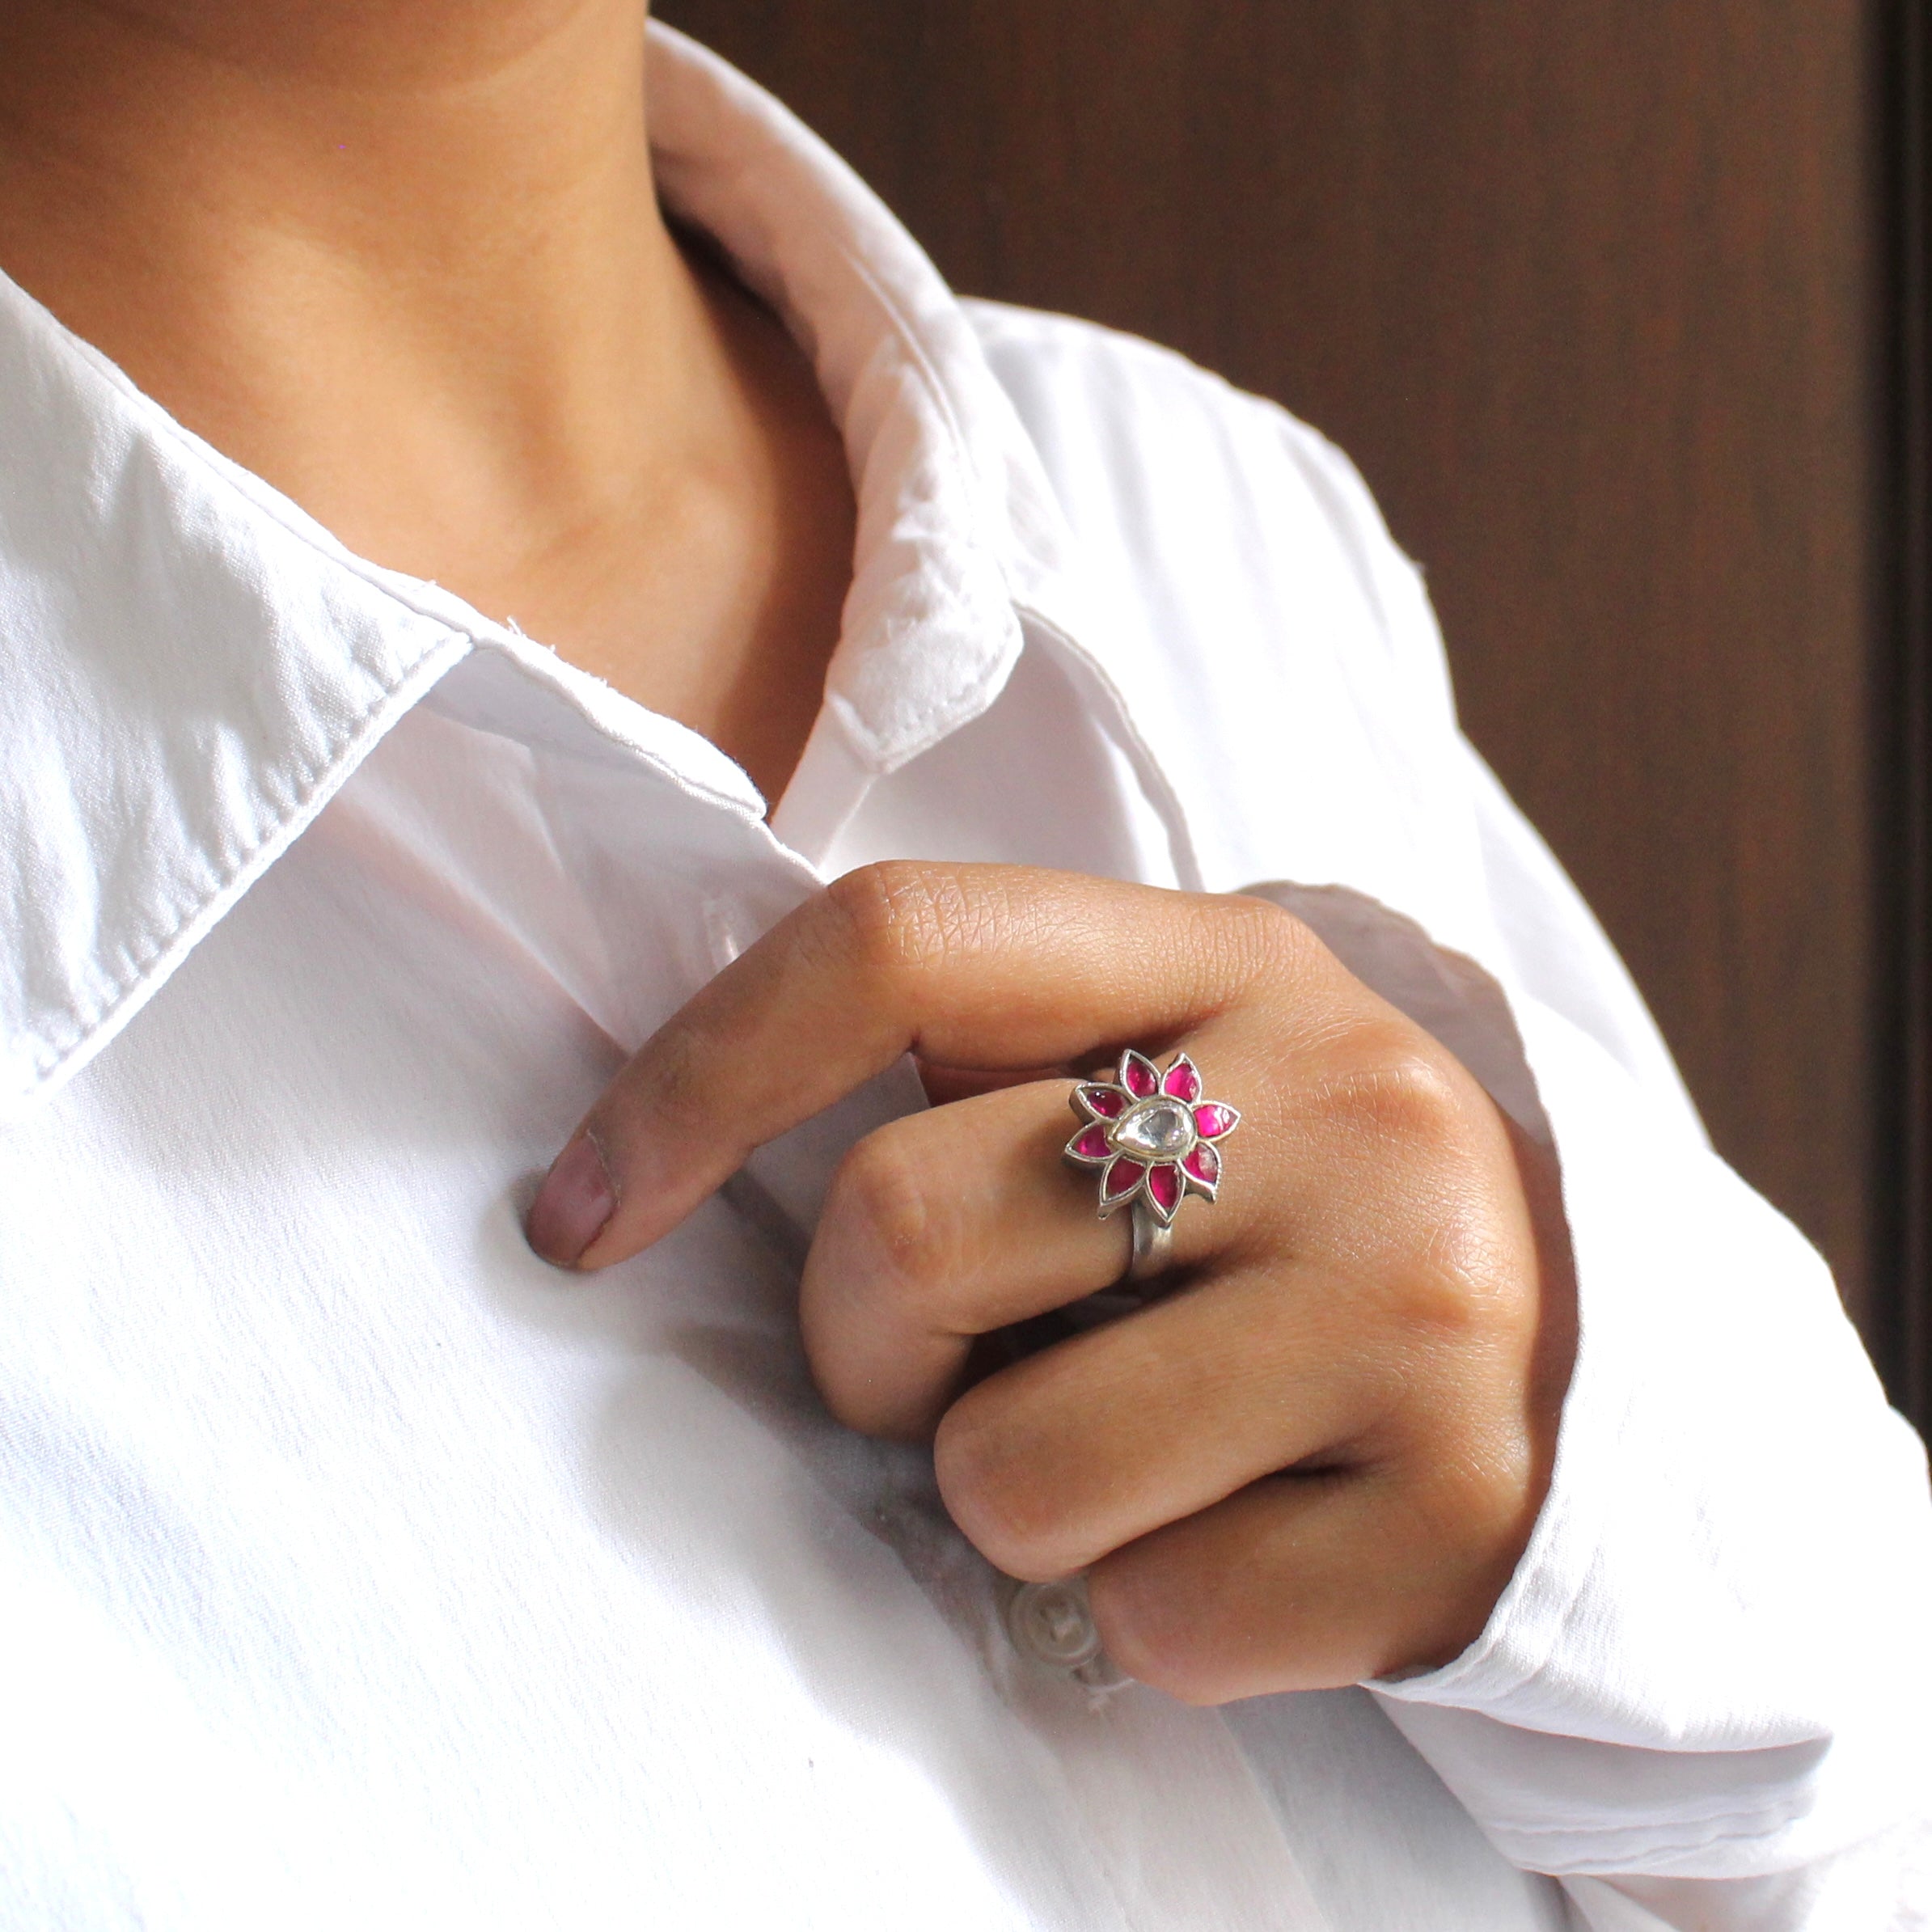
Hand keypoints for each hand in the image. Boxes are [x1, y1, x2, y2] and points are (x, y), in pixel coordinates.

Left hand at [526, 863, 1575, 1701]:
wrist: (1580, 1345)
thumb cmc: (1282, 1208)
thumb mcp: (1169, 1070)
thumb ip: (976, 1072)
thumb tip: (658, 1162)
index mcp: (1221, 958)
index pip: (897, 942)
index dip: (699, 1075)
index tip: (581, 1215)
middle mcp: (1338, 1102)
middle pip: (902, 1229)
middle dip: (868, 1349)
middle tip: (965, 1365)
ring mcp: (1415, 1303)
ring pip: (1009, 1472)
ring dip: (1012, 1491)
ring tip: (1130, 1439)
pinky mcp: (1457, 1506)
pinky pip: (1156, 1618)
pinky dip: (1150, 1602)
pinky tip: (1245, 1522)